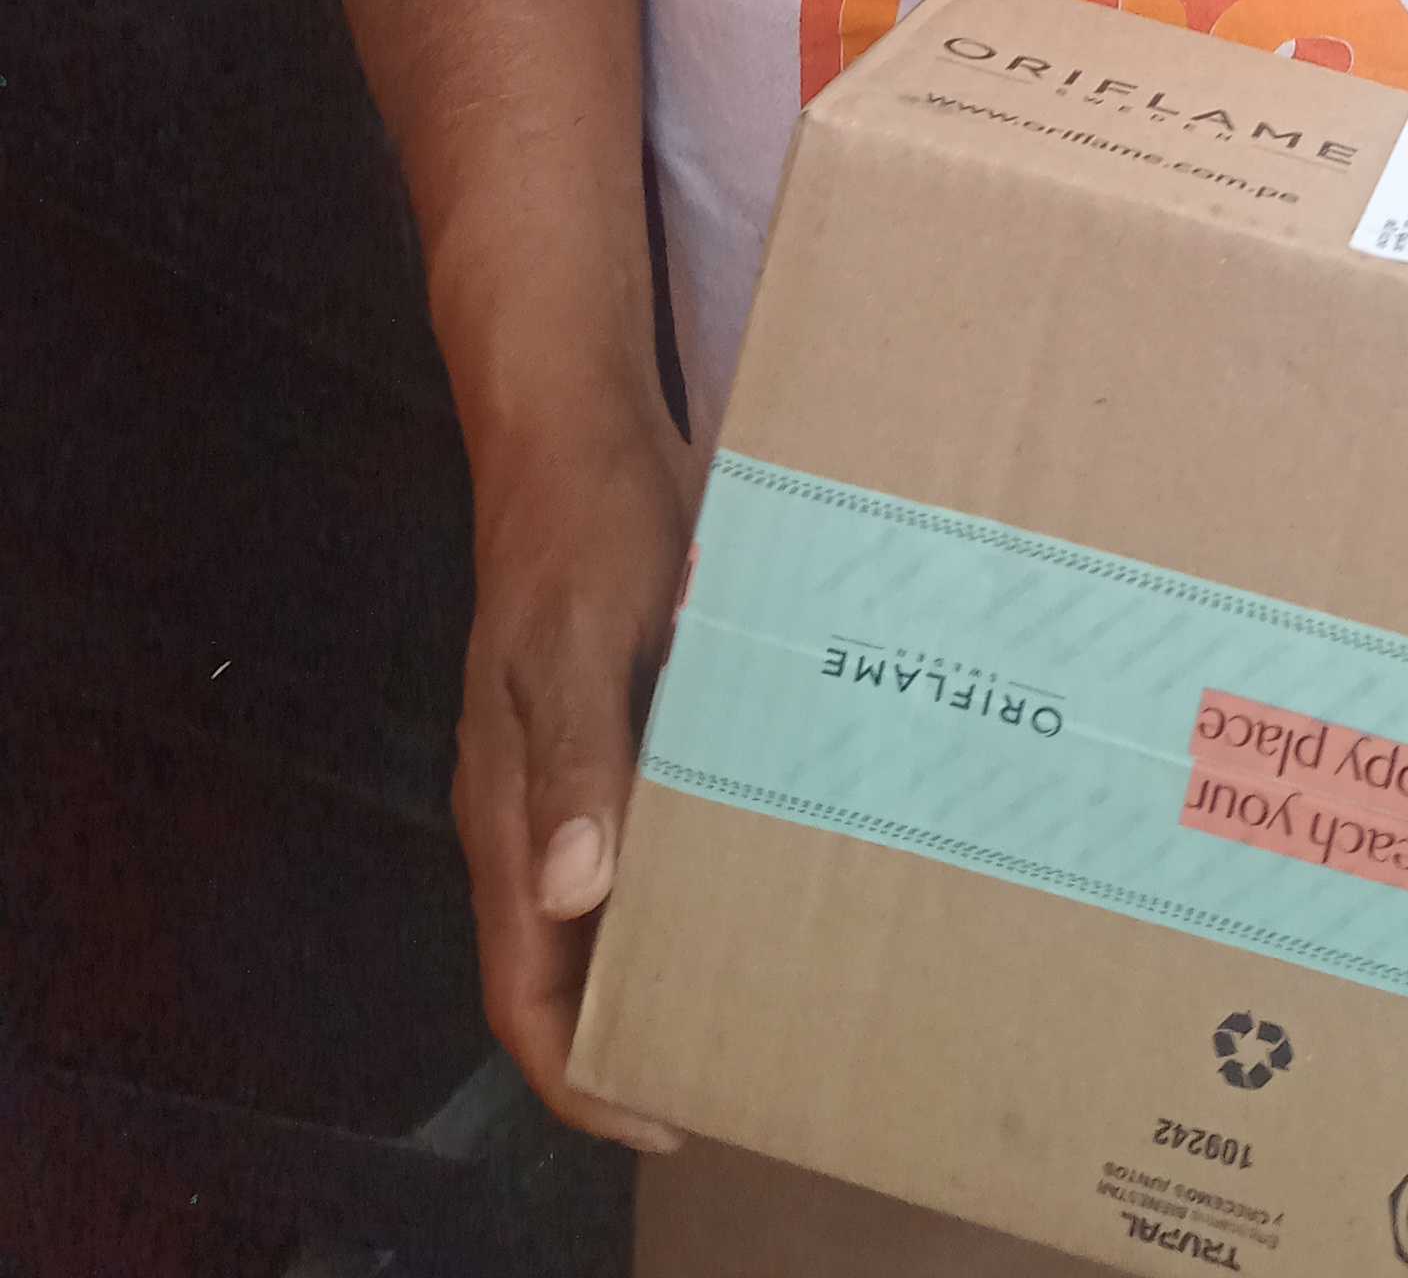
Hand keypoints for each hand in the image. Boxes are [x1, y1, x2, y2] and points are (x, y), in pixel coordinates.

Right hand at [452, 404, 698, 1149]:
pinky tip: (769, 861)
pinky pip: (641, 828)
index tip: (668, 1116)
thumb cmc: (578, 522)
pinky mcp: (607, 722)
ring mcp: (565, 766)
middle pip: (565, 968)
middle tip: (749, 1063)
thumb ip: (574, 756)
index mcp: (506, 809)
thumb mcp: (583, 632)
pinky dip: (691, 869)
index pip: (523, 993)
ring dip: (670, 954)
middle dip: (636, 1034)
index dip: (582, 1073)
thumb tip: (571, 889)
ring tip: (773, 987)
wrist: (570, 419)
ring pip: (607, 905)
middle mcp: (529, 809)